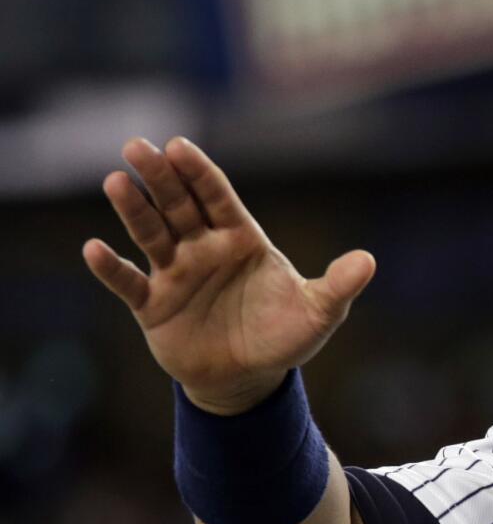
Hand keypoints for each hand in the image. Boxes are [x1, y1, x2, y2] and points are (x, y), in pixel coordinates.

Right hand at [82, 137, 375, 413]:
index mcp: (242, 239)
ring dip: (134, 210)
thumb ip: (339, 286)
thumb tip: (369, 261)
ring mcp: (176, 274)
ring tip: (116, 182)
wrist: (251, 378)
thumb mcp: (320, 313)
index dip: (199, 172)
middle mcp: (204, 248)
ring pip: (151, 234)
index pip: (218, 197)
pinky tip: (93, 249)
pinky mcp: (154, 307)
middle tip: (137, 146)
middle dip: (160, 177)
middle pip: (179, 205)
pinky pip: (129, 284)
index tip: (179, 145)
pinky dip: (111, 269)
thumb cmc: (284, 336)